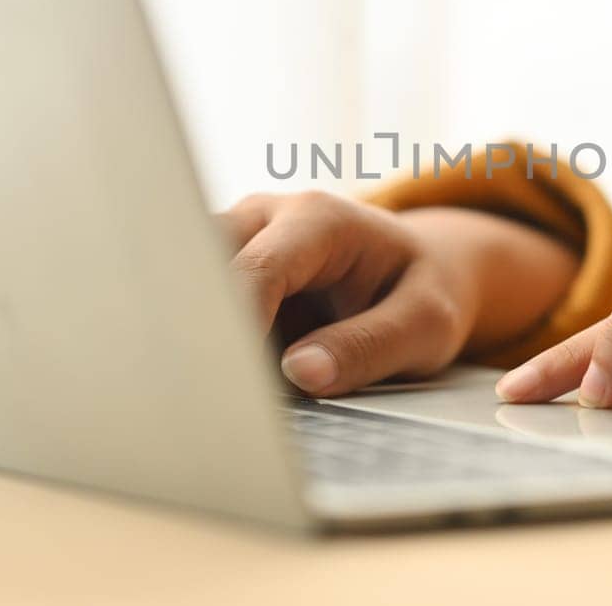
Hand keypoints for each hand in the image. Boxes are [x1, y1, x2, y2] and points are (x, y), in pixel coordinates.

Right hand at [219, 193, 576, 396]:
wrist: (426, 275)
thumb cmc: (426, 294)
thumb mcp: (426, 324)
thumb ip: (369, 346)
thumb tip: (300, 373)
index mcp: (318, 219)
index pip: (255, 269)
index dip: (237, 326)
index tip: (234, 384)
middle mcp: (267, 219)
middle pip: (199, 262)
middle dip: (198, 324)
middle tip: (211, 391)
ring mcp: (240, 244)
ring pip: (184, 282)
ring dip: (194, 334)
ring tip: (212, 392)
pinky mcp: (226, 277)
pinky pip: (196, 307)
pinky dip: (201, 343)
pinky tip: (213, 384)